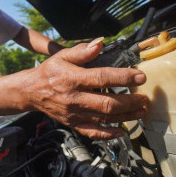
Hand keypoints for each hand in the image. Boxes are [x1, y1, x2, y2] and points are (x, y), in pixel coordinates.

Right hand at [25, 38, 148, 139]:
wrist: (31, 92)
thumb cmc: (49, 72)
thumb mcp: (62, 56)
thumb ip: (82, 51)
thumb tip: (101, 42)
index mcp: (73, 79)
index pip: (102, 78)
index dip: (123, 77)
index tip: (140, 76)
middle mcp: (75, 98)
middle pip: (107, 104)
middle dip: (130, 102)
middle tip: (144, 98)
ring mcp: (75, 114)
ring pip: (104, 118)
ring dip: (126, 116)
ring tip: (141, 111)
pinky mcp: (74, 124)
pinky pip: (93, 132)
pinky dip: (108, 134)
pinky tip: (122, 131)